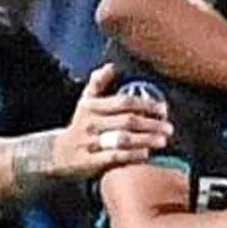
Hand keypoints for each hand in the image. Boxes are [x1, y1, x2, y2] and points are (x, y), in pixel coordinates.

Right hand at [52, 64, 172, 175]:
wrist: (57, 153)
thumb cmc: (81, 124)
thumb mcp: (85, 102)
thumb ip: (98, 84)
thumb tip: (111, 66)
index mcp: (92, 106)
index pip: (123, 102)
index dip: (145, 105)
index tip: (163, 109)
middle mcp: (90, 123)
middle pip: (127, 121)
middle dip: (151, 124)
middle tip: (169, 128)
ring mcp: (89, 142)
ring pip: (122, 139)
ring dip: (145, 140)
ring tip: (162, 141)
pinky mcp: (89, 161)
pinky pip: (113, 157)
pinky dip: (131, 155)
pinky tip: (146, 154)